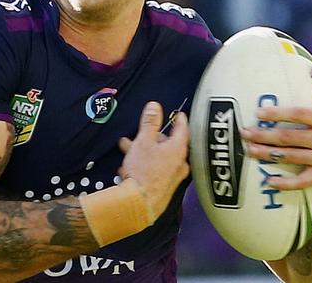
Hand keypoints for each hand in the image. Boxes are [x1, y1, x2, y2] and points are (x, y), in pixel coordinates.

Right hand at [118, 101, 189, 217]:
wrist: (138, 204)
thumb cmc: (143, 172)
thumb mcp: (143, 141)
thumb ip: (150, 122)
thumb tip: (155, 106)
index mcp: (178, 148)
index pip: (183, 128)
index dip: (179, 119)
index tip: (178, 114)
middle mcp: (180, 163)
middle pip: (169, 143)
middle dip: (152, 137)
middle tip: (141, 134)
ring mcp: (174, 177)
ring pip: (160, 156)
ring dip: (146, 151)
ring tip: (128, 148)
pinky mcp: (165, 187)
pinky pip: (157, 169)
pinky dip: (147, 164)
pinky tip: (131, 166)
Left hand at [241, 62, 311, 190]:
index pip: (299, 114)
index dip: (278, 113)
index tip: (259, 113)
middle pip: (289, 137)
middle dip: (264, 135)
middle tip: (244, 133)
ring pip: (291, 157)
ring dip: (267, 155)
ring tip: (249, 150)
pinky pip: (302, 181)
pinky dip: (286, 183)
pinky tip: (269, 181)